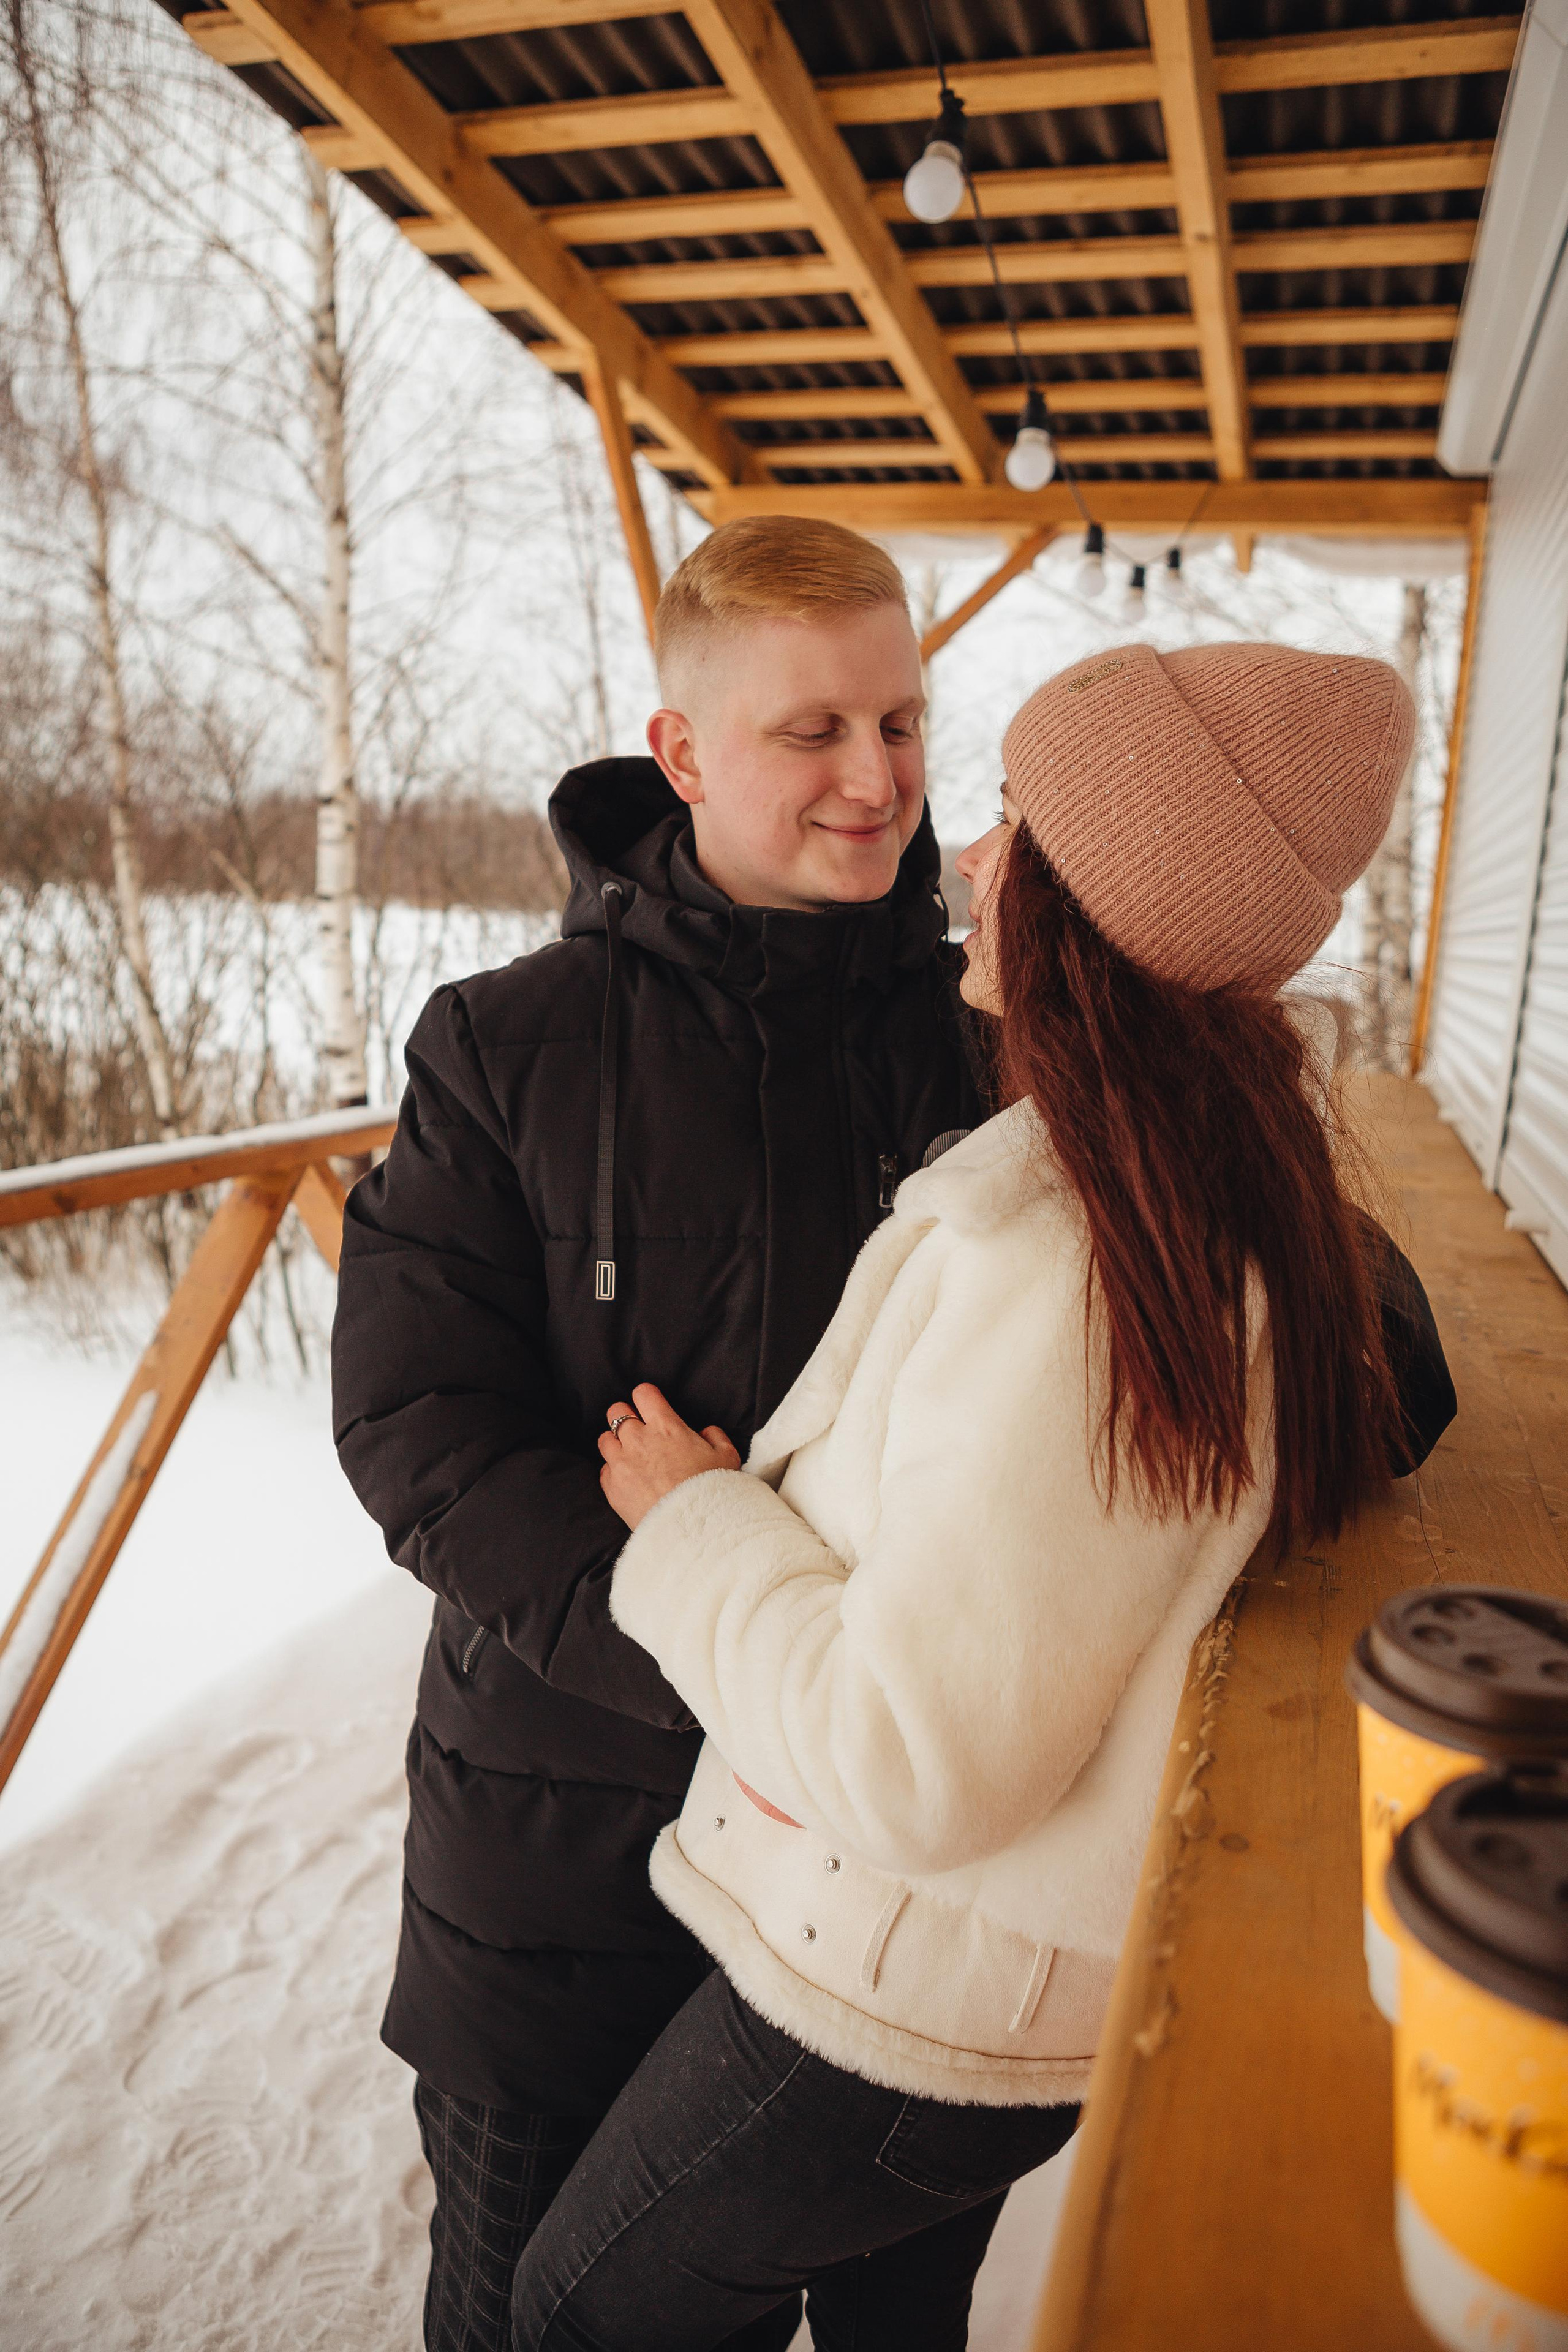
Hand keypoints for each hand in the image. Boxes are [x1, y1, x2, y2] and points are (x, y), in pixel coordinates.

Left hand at [599, 1384, 740, 1529]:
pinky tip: (629, 1480)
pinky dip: (614, 1471)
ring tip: (630, 1456)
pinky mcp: (611, 1486)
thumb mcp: (727, 1457)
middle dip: (625, 1416)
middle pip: (617, 1411)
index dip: (646, 1397)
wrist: (690, 1528)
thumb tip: (705, 1431)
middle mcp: (638, 1439)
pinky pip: (604, 1469)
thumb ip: (715, 1436)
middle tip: (638, 1431)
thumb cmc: (711, 1490)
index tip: (651, 1406)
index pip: (643, 1393)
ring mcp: (621, 1462)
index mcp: (666, 1426)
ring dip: (616, 1443)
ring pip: (604, 1439)